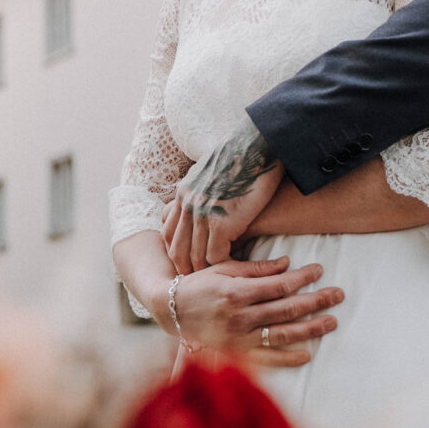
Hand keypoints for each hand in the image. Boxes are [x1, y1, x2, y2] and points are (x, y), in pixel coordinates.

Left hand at [164, 116, 284, 271]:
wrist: (260, 143)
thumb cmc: (245, 156)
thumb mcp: (213, 168)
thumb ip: (206, 186)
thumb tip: (210, 193)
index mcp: (184, 192)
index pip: (169, 232)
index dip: (177, 250)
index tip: (187, 263)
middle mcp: (187, 205)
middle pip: (177, 249)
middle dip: (185, 268)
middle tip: (198, 284)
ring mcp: (202, 215)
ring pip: (195, 257)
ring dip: (205, 272)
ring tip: (216, 284)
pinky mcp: (221, 224)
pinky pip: (216, 257)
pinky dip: (223, 267)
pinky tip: (233, 272)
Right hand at [167, 257, 342, 367]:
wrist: (170, 311)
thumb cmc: (198, 285)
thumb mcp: (224, 269)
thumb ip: (257, 269)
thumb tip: (287, 264)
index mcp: (237, 292)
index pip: (279, 285)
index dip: (303, 278)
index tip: (319, 270)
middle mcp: (240, 316)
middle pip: (287, 309)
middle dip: (316, 301)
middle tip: (338, 295)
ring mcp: (239, 338)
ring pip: (282, 334)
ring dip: (310, 328)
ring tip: (332, 321)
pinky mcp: (236, 353)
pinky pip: (267, 358)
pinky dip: (288, 358)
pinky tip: (307, 354)